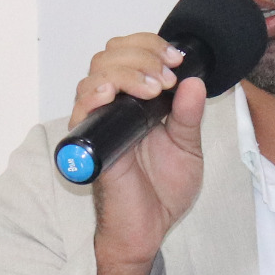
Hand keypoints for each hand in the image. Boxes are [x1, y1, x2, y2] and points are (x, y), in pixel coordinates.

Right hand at [72, 34, 208, 274]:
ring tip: (155, 89)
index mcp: (137, 101)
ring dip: (127, 72)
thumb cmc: (162, 190)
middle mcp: (114, 106)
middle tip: (167, 76)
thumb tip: (195, 81)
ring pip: (96, 74)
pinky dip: (94, 95)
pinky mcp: (90, 143)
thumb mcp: (187, 146)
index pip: (131, 53)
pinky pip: (80, 110)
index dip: (151, 46)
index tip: (177, 59)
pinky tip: (111, 93)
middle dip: (142, 54)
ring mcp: (100, 122)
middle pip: (110, 55)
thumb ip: (189, 115)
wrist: (149, 228)